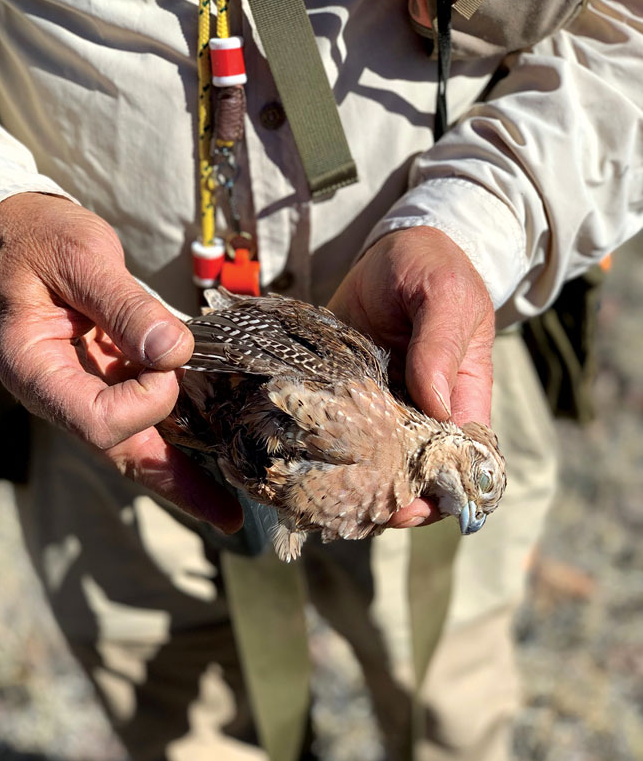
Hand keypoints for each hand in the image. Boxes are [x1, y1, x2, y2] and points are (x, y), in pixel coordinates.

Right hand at [0, 192, 242, 532]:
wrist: (19, 236)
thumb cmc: (41, 241)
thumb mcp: (81, 256)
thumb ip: (125, 304)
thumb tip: (174, 351)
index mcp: (34, 369)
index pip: (96, 419)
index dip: (146, 400)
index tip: (170, 358)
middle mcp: (57, 395)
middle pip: (119, 453)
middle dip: (175, 483)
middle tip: (227, 516)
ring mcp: (81, 394)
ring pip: (133, 448)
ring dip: (179, 475)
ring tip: (226, 509)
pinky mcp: (105, 384)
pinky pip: (141, 423)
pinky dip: (175, 441)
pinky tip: (210, 459)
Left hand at [328, 225, 494, 526]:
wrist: (390, 249)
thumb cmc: (431, 266)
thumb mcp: (444, 295)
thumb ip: (440, 345)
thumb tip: (435, 405)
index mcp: (460, 396)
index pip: (460, 460)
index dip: (440, 493)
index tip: (409, 509)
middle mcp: (421, 411)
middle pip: (412, 473)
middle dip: (389, 499)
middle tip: (356, 511)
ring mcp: (379, 407)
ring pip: (371, 462)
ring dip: (352, 483)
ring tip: (323, 498)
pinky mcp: (343, 396)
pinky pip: (335, 433)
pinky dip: (321, 452)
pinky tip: (298, 465)